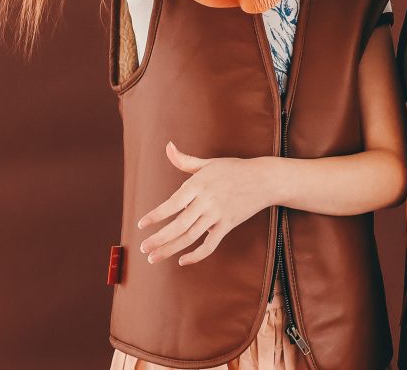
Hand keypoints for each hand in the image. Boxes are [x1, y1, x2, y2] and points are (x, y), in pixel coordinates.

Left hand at [137, 141, 273, 265]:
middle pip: (178, 225)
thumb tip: (168, 146)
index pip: (172, 203)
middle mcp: (206, 201)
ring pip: (190, 237)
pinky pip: (210, 245)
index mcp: (198, 184)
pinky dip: (196, 255)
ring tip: (154, 257)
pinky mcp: (228, 225)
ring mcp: (218, 215)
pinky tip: (182, 260)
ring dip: (170, 249)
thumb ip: (185, 160)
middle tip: (143, 248)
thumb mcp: (209, 163)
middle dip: (159, 239)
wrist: (264, 179)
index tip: (141, 224)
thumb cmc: (234, 169)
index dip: (156, 215)